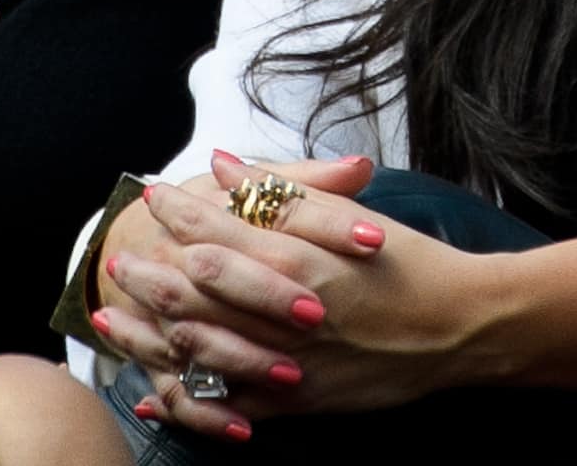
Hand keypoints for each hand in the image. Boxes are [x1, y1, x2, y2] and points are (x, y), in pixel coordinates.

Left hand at [98, 154, 487, 437]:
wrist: (462, 328)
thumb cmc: (415, 264)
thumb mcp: (356, 215)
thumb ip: (289, 193)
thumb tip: (227, 169)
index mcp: (302, 259)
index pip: (221, 232)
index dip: (180, 215)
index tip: (152, 198)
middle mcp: (287, 314)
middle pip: (199, 294)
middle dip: (151, 274)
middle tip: (116, 259)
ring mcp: (290, 364)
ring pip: (201, 352)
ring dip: (150, 335)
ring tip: (114, 318)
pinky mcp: (299, 401)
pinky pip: (229, 407)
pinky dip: (186, 403)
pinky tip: (154, 396)